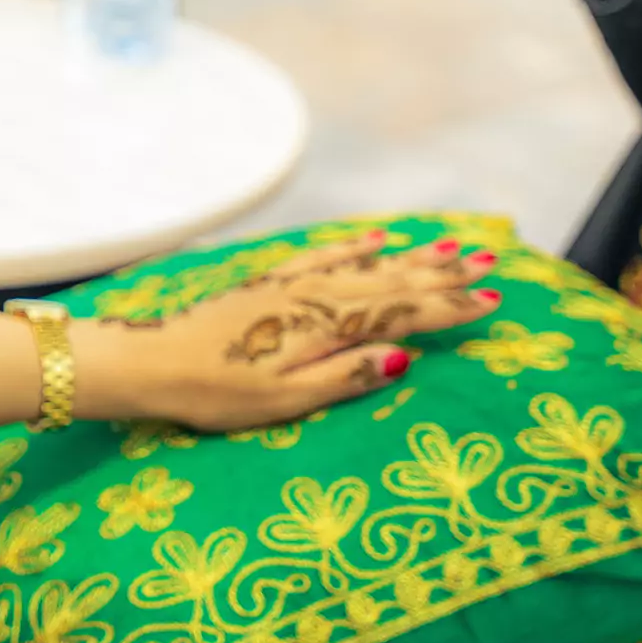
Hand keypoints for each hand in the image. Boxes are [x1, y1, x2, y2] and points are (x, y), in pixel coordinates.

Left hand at [84, 235, 502, 432]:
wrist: (148, 361)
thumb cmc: (212, 393)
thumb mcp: (283, 401)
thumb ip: (344, 378)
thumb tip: (403, 360)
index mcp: (324, 328)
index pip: (402, 315)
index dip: (449, 308)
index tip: (493, 299)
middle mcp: (314, 297)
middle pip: (393, 282)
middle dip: (444, 274)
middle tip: (491, 262)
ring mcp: (291, 286)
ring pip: (366, 266)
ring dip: (411, 257)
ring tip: (452, 243)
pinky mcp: (268, 284)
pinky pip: (324, 256)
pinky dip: (354, 248)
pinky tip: (375, 241)